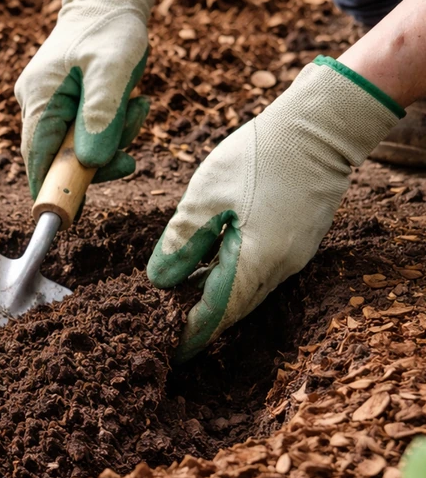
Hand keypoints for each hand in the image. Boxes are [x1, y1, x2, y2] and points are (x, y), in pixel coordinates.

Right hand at [15, 0, 167, 196]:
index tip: (73, 214)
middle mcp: (36, 106)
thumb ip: (102, 114)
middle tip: (131, 154)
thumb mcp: (114, 66)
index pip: (37, 161)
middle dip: (98, 162)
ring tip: (139, 108)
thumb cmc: (111, 28)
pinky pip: (86, 133)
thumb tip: (92, 163)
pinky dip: (110, 129)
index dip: (53, 190)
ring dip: (111, 141)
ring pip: (77, 149)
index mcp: (39, 99)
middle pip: (58, 160)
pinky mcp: (64, 105)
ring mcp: (49, 106)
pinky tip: (132, 105)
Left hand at [147, 57, 402, 360]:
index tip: (171, 350)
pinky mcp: (297, 240)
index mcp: (256, 261)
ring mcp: (293, 254)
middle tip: (172, 335)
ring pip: (248, 291)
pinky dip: (233, 280)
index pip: (217, 312)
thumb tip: (158, 280)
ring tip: (184, 308)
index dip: (192, 333)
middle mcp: (280, 267)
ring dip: (217, 301)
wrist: (319, 127)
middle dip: (203, 324)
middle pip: (234, 308)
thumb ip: (180, 242)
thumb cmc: (259, 156)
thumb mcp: (206, 197)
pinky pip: (260, 273)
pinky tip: (211, 272)